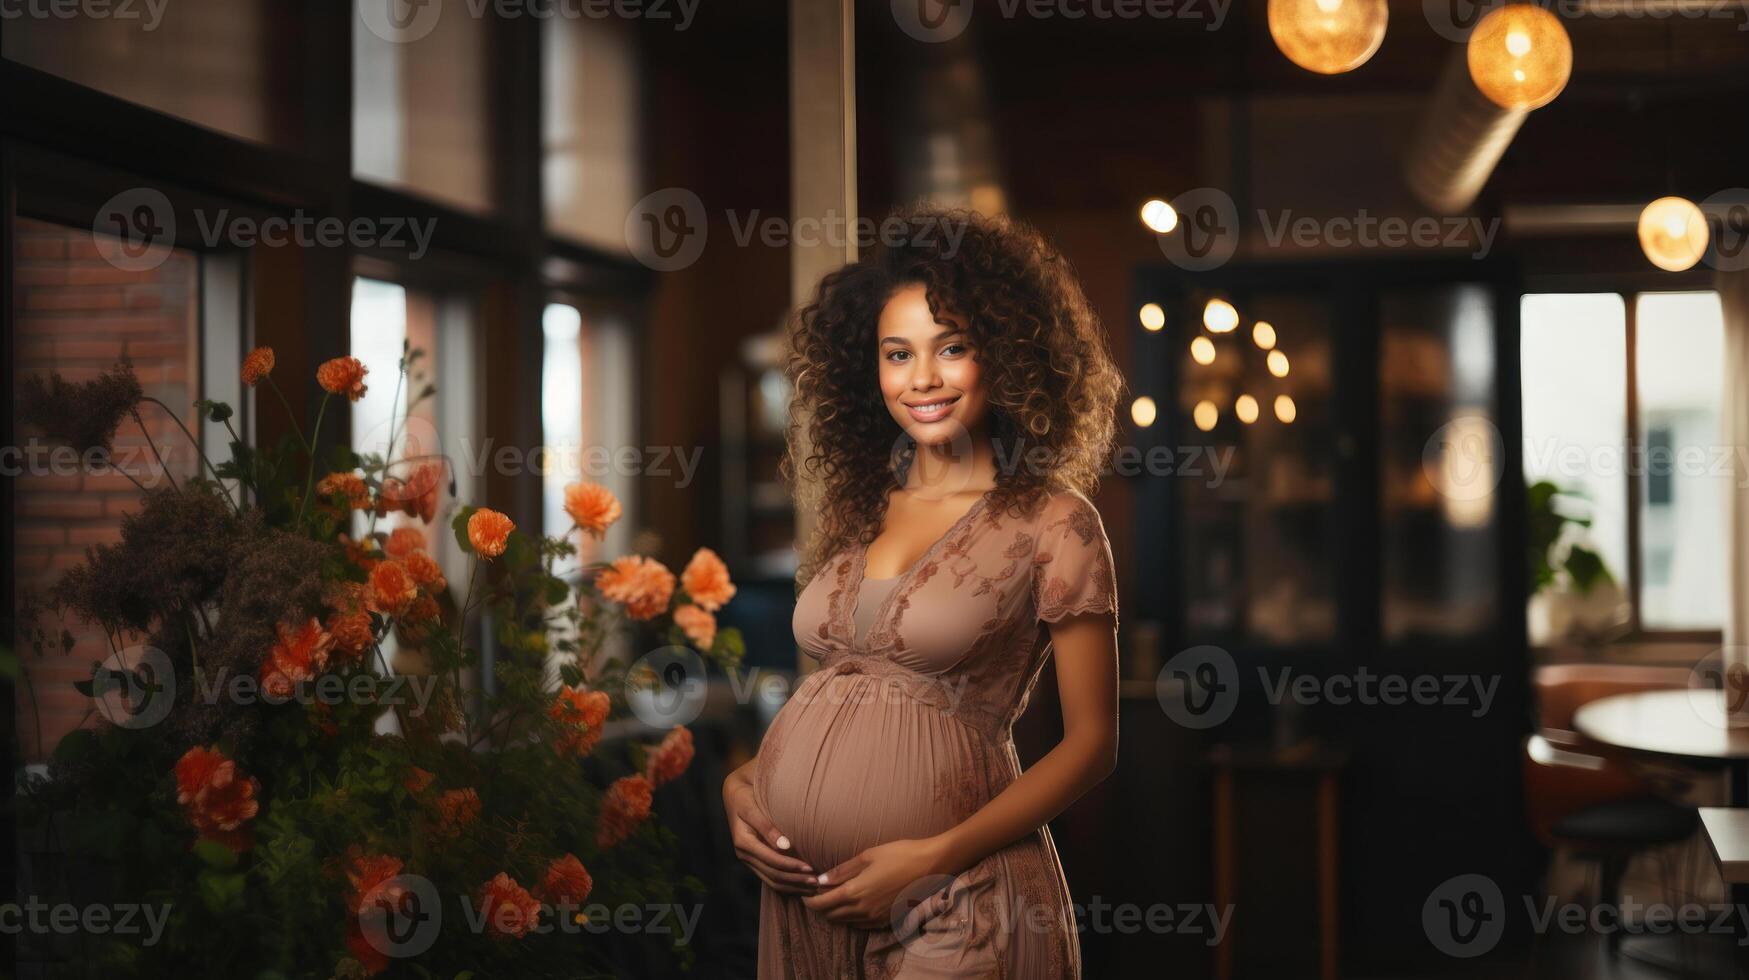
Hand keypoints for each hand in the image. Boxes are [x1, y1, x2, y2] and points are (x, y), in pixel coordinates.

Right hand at [723, 767, 816, 894]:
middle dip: (796, 880)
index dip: (792, 867)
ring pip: (772, 881)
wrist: (734, 796)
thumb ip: (767, 827)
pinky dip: (786, 885)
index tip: (811, 868)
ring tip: (813, 887)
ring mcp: (748, 860)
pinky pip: (770, 879)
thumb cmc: (746, 797)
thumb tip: (785, 846)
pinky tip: (801, 885)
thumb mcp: (752, 808)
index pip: (772, 861)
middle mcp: (744, 855)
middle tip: (817, 882)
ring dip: (793, 886)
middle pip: (773, 875)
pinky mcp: (754, 861)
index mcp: (744, 842)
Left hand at [801, 837, 950, 928]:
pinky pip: (861, 925)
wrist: (931, 865)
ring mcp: (876, 917)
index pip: (823, 903)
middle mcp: (863, 909)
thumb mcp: (867, 856)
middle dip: (820, 907)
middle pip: (832, 916)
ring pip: (846, 922)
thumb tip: (821, 880)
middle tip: (816, 896)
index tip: (804, 895)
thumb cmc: (899, 854)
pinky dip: (851, 918)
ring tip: (832, 900)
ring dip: (835, 913)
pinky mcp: (887, 920)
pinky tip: (852, 907)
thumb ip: (843, 870)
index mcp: (855, 892)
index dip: (809, 902)